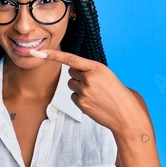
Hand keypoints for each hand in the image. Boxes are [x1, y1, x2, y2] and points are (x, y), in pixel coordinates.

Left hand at [30, 50, 148, 136]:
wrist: (126, 114)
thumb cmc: (117, 93)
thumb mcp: (107, 75)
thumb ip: (90, 71)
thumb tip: (73, 72)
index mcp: (96, 67)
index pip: (70, 59)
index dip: (53, 55)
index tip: (39, 52)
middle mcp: (89, 78)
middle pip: (70, 72)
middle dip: (78, 76)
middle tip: (93, 84)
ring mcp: (84, 91)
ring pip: (71, 84)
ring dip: (79, 88)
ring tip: (95, 94)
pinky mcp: (81, 103)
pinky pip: (73, 96)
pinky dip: (80, 99)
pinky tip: (93, 102)